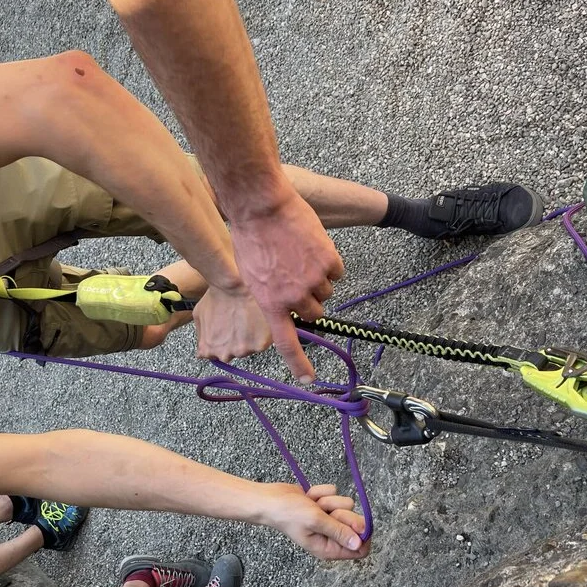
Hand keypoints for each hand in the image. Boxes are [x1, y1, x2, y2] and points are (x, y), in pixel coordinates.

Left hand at [193, 284, 271, 360]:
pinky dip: (263, 334)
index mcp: (209, 350)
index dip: (224, 342)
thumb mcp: (199, 316)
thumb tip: (203, 349)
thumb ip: (201, 335)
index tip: (229, 330)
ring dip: (250, 337)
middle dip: (238, 340)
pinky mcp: (259, 345)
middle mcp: (224, 354)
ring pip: (250, 348)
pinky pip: (263, 343)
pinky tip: (258, 320)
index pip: (217, 355)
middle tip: (241, 321)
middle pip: (235, 352)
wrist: (232, 285)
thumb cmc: (216, 296)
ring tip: (249, 318)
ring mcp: (242, 351)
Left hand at [230, 193, 344, 382]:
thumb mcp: (250, 275)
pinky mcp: (328, 260)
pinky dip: (329, 261)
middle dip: (311, 300)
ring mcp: (313, 279)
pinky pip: (337, 271)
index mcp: (271, 304)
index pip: (287, 343)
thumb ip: (270, 295)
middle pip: (315, 312)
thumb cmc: (249, 236)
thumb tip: (285, 307)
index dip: (299, 364)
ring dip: (319, 278)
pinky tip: (311, 246)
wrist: (261, 206)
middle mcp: (294, 297)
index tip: (309, 380)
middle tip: (298, 278)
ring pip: (327, 290)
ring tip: (299, 256)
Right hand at [261, 483, 370, 559]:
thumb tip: (359, 544)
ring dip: (330, 500)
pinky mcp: (325, 505)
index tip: (355, 521)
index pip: (360, 549)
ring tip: (313, 504)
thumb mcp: (316, 521)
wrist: (271, 498)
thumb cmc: (289, 513)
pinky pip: (335, 493)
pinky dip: (322, 492)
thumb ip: (339, 531)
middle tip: (327, 512)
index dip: (363, 535)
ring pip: (347, 505)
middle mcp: (331, 536)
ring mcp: (328, 519)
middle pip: (356, 525)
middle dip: (343, 513)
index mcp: (329, 548)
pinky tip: (309, 497)